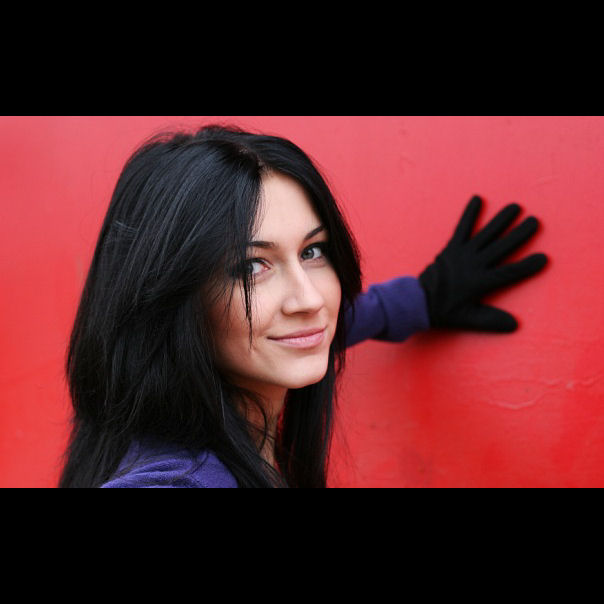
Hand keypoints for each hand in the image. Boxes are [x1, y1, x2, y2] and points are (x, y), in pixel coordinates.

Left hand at [418, 195, 547, 331]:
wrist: (418, 301)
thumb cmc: (444, 312)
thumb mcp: (468, 320)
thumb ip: (491, 321)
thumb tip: (515, 325)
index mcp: (480, 282)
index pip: (509, 273)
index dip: (527, 266)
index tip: (544, 258)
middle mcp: (473, 265)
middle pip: (501, 247)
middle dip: (519, 234)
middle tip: (534, 221)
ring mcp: (461, 254)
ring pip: (485, 234)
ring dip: (500, 219)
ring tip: (515, 206)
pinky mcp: (451, 247)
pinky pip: (461, 228)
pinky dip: (469, 214)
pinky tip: (477, 198)